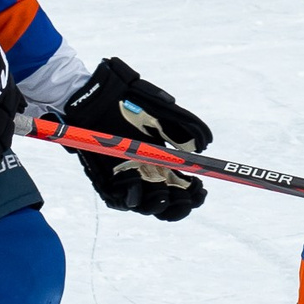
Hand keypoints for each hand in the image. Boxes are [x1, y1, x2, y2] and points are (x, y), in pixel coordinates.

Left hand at [58, 58, 212, 219]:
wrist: (99, 96)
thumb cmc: (130, 102)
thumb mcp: (163, 112)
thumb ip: (187, 127)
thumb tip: (204, 145)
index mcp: (164, 164)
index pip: (183, 190)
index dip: (193, 194)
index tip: (201, 187)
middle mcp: (147, 175)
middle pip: (167, 204)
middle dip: (180, 205)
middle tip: (186, 195)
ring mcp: (128, 180)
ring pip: (146, 207)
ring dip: (157, 204)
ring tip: (164, 193)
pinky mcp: (106, 181)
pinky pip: (119, 198)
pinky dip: (129, 195)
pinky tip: (136, 181)